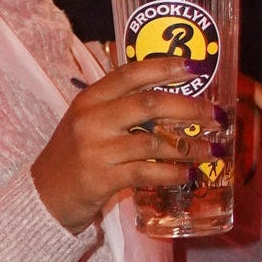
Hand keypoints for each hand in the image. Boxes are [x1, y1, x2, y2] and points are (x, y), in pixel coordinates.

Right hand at [31, 57, 217, 232]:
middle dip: (190, 108)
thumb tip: (175, 99)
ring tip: (214, 150)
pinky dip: (172, 173)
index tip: (197, 66)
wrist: (44, 194)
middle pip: (149, 104)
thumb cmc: (75, 154)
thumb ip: (122, 107)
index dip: (166, 66)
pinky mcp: (101, 178)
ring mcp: (96, 149)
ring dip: (190, 147)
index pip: (131, 73)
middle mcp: (92, 119)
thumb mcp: (90, 121)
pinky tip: (189, 174)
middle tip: (217, 115)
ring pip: (153, 142)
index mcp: (90, 98)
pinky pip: (146, 172)